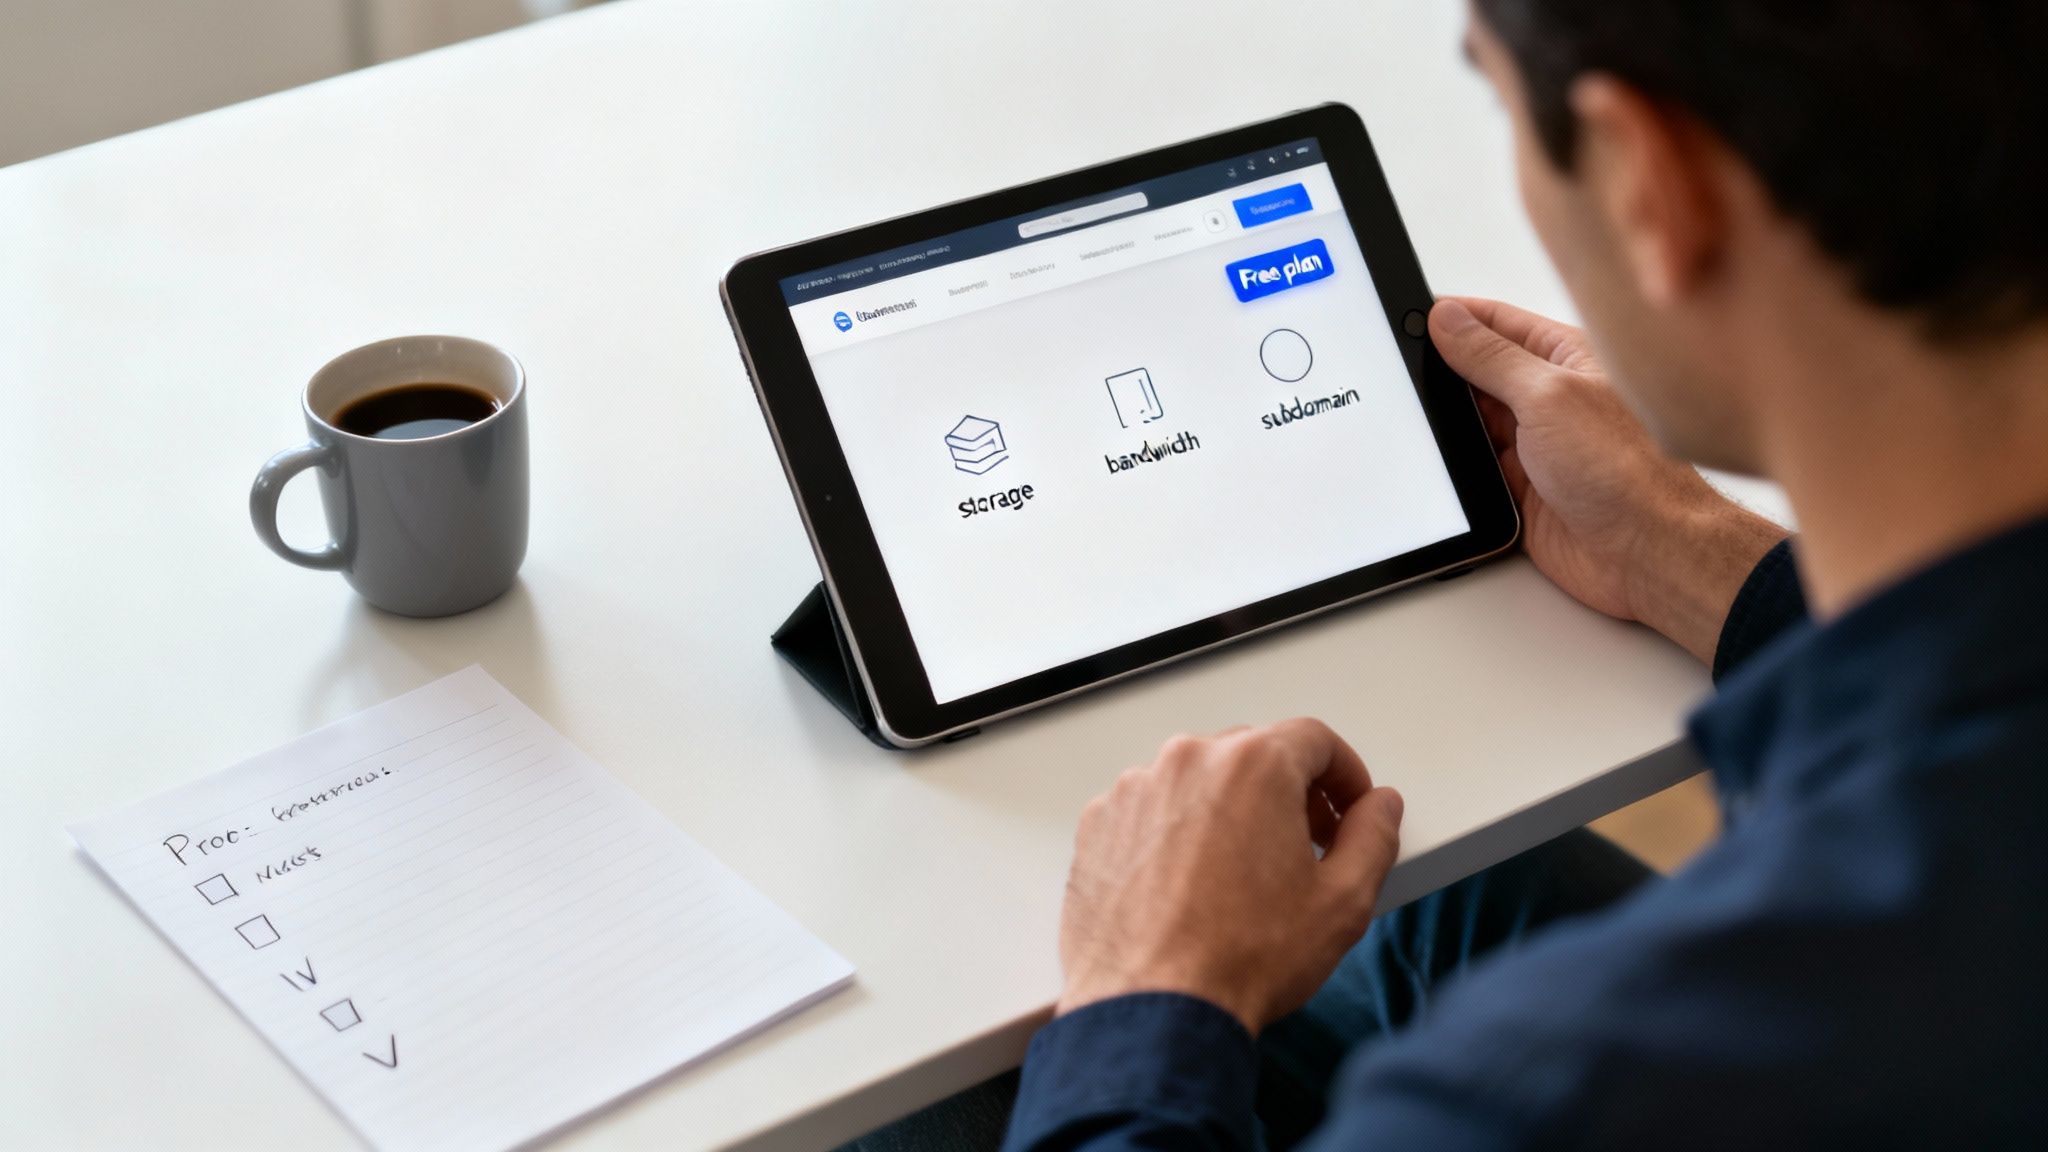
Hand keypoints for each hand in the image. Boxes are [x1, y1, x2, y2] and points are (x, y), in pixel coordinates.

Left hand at [1055, 720, 1403, 1034]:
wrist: (1154, 1009)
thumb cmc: (1242, 959)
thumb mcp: (1342, 902)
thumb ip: (1372, 836)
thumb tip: (1379, 806)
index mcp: (1253, 765)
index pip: (1314, 740)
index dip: (1344, 775)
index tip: (1349, 809)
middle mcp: (1188, 762)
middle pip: (1254, 754)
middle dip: (1289, 793)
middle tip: (1307, 845)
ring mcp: (1135, 791)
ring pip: (1199, 781)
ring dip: (1229, 812)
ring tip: (1244, 875)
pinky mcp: (1098, 824)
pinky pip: (1152, 810)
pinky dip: (1176, 833)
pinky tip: (1192, 886)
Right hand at [1430, 297, 1787, 663]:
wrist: (1647, 551)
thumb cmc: (1627, 469)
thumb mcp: (1548, 395)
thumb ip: (1492, 357)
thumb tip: (1449, 320)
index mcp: (1567, 359)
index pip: (1497, 324)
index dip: (1454, 318)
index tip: (1408, 317)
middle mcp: (1550, 399)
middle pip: (1479, 373)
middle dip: (1443, 372)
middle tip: (1399, 368)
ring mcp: (1536, 445)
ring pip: (1472, 424)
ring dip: (1448, 425)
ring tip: (1415, 418)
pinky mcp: (1522, 489)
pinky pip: (1474, 470)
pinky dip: (1455, 467)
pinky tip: (1437, 460)